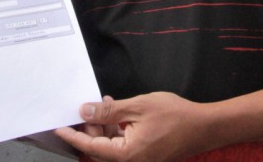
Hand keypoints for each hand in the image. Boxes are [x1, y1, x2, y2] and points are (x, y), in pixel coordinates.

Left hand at [53, 93, 211, 161]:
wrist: (205, 126)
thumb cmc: (174, 115)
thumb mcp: (137, 107)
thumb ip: (108, 112)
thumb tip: (84, 111)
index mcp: (126, 155)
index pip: (91, 146)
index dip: (73, 135)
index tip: (58, 128)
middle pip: (99, 148)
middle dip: (91, 128)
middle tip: (89, 107)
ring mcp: (139, 161)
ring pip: (110, 147)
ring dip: (104, 128)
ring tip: (106, 105)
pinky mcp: (145, 156)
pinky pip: (122, 146)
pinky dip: (116, 131)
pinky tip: (117, 113)